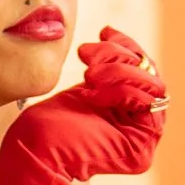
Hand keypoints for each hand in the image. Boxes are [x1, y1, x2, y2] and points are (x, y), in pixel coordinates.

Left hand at [0, 25, 165, 184]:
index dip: (128, 48)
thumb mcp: (83, 85)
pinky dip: (123, 90)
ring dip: (119, 72)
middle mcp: (139, 129)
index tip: (104, 33)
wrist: (31, 149)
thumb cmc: (47, 122)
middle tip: (87, 55)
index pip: (143, 72)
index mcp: (127, 114)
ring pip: (153, 88)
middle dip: (120, 57)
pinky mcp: (139, 151)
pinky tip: (95, 93)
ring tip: (87, 74)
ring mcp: (142, 142)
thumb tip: (113, 33)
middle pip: (151, 77)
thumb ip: (108, 67)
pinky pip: (148, 105)